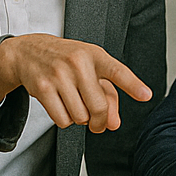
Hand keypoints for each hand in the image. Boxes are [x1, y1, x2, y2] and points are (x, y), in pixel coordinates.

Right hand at [0, 34, 152, 132]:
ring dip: (81, 119)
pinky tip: (63, 107)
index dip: (133, 85)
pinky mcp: (42, 88)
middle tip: (98, 123)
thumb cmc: (67, 60)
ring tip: (76, 105)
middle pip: (98, 107)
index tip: (146, 95)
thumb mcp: (91, 68)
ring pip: (80, 117)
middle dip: (100, 121)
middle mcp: (78, 63)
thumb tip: (114, 124)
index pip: (117, 71)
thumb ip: (108, 95)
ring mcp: (59, 75)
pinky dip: (65, 120)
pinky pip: (62, 120)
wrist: (29, 52)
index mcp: (95, 55)